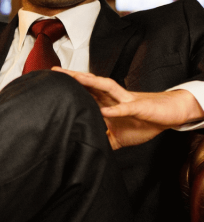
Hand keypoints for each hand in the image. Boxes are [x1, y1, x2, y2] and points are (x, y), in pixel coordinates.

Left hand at [52, 67, 203, 149]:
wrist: (171, 115)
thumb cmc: (144, 122)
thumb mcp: (117, 137)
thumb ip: (101, 140)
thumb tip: (84, 150)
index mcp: (107, 103)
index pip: (84, 92)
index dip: (68, 88)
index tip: (50, 84)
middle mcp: (114, 98)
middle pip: (91, 84)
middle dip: (73, 77)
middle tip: (54, 71)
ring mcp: (127, 101)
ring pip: (106, 88)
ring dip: (91, 82)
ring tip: (75, 77)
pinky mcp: (140, 108)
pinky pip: (126, 109)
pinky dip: (115, 110)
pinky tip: (104, 111)